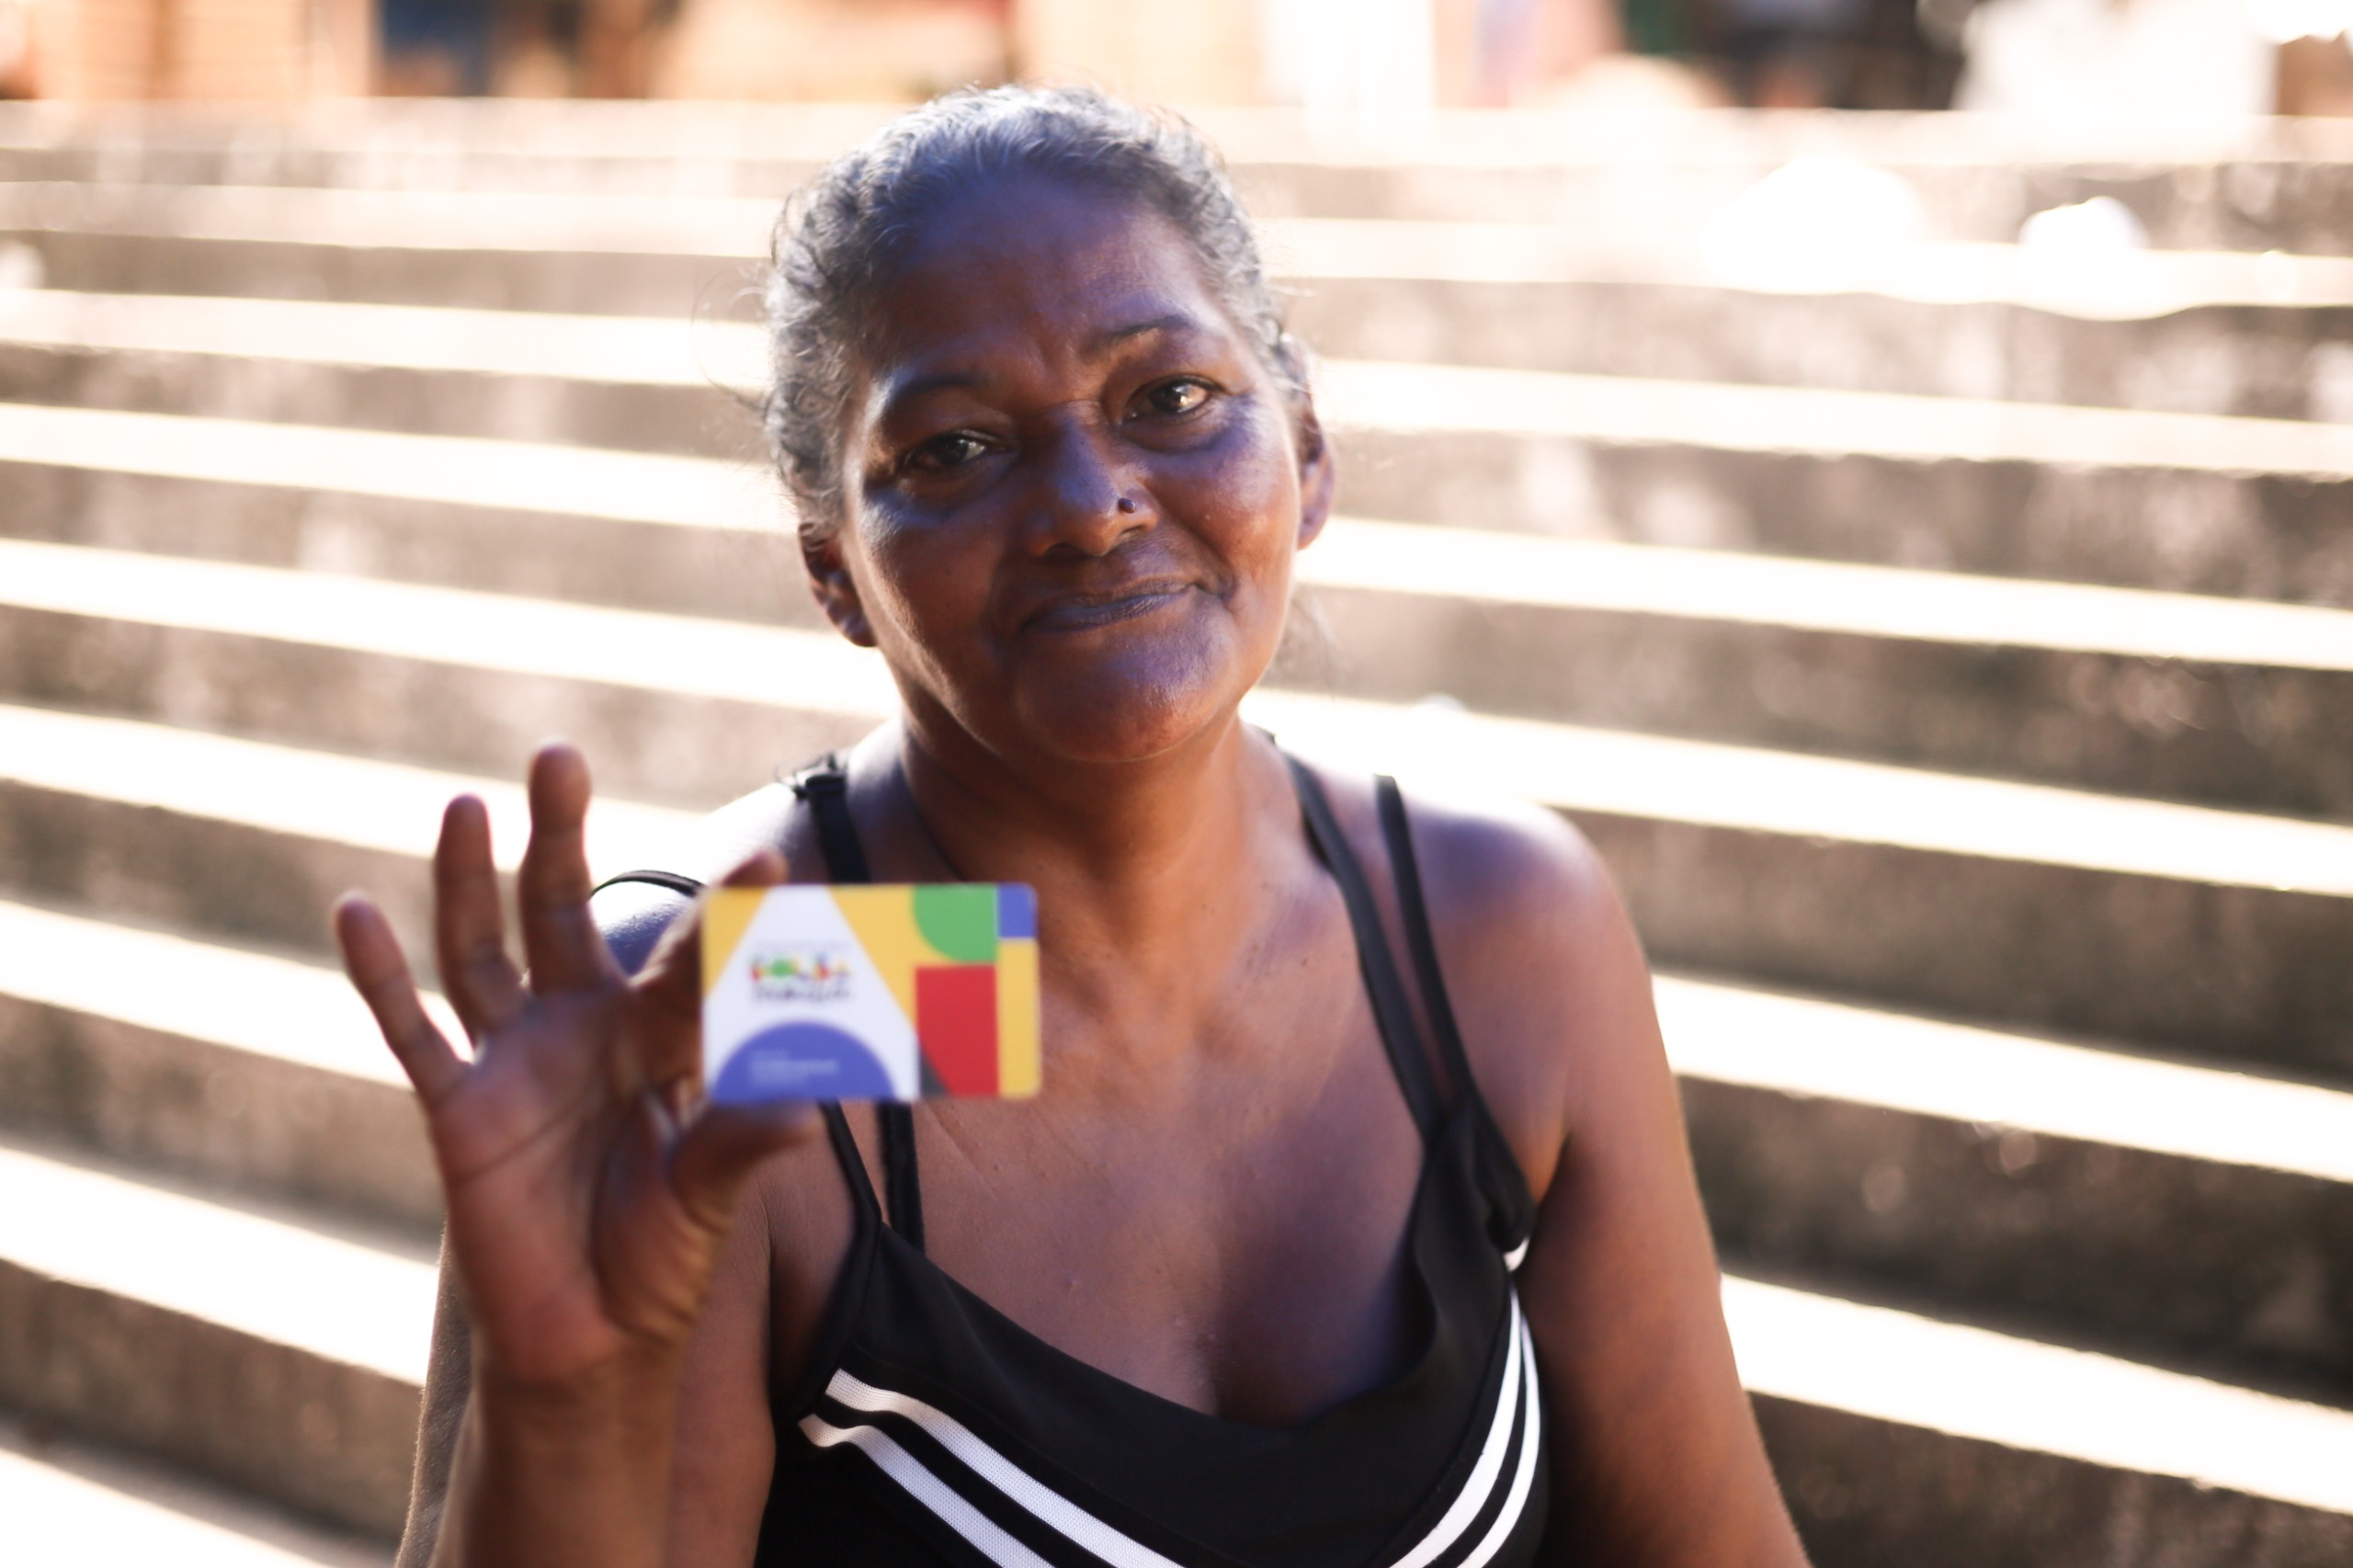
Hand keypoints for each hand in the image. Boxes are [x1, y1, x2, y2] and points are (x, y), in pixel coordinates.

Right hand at [334, 743, 813, 1391]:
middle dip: (558, 837)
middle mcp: (583, 1027)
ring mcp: (513, 1060)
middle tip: (558, 755)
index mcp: (659, 1038)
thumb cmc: (664, 1257)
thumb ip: (740, 1146)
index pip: (692, 957)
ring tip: (464, 805)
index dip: (727, 911)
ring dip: (467, 881)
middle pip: (563, 910)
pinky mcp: (456, 1107)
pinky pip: (410, 1030)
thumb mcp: (708, 1201)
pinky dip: (380, 975)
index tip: (769, 853)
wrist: (590, 1337)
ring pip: (482, 949)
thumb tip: (807, 1113)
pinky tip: (353, 911)